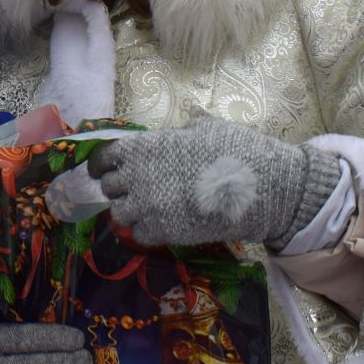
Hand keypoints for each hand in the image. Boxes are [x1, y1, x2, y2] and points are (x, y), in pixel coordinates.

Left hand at [88, 115, 341, 249]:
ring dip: (131, 212)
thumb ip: (180, 133)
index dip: (103, 166)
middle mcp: (138, 176)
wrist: (261, 187)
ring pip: (119, 214)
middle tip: (138, 190)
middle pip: (109, 187)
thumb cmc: (236, 150)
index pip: (102, 158)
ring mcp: (147, 206)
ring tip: (150, 209)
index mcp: (144, 147)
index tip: (106, 171)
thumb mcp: (205, 128)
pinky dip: (146, 231)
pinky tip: (163, 224)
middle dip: (121, 188)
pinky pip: (138, 235)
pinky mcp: (162, 231)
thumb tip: (177, 134)